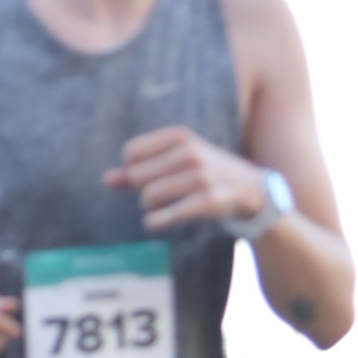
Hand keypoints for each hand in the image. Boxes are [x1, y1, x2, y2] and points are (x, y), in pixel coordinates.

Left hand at [107, 129, 268, 231]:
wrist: (250, 188)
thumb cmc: (204, 172)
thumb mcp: (175, 161)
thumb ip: (139, 168)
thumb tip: (106, 179)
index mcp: (179, 136)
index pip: (130, 152)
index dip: (131, 168)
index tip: (146, 174)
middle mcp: (190, 152)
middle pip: (137, 175)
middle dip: (140, 189)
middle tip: (155, 193)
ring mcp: (200, 176)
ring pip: (149, 195)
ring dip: (149, 206)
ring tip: (159, 206)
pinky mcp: (208, 200)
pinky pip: (167, 214)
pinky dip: (155, 221)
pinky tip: (155, 221)